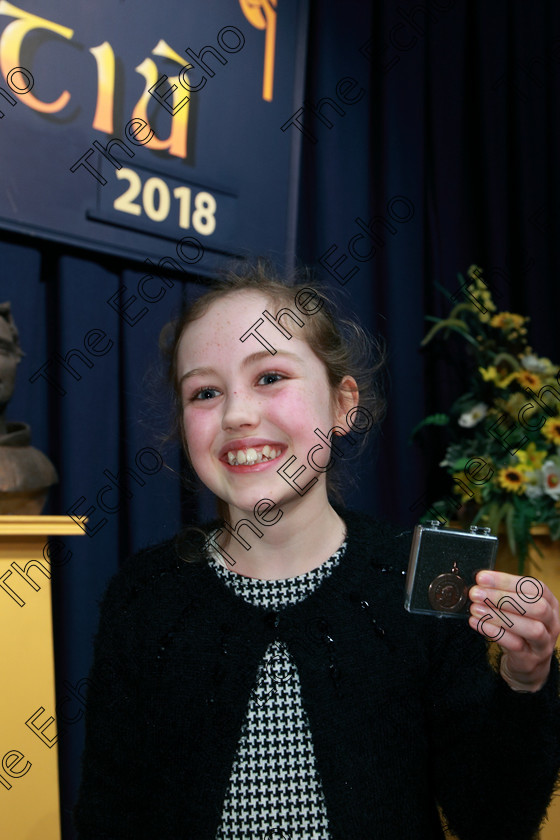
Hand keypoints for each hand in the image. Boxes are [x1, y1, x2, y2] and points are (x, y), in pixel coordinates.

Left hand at [468, 570, 559, 692]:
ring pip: (531, 628)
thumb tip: (479, 583)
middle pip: (536, 606)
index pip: (533, 587)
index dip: (507, 581)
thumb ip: (504, 595)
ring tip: (475, 609)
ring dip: (499, 616)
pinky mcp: (531, 658)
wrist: (527, 664)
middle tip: (476, 593)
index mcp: (550, 603)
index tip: (481, 578)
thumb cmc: (520, 629)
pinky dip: (495, 632)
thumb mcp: (517, 609)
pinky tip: (477, 623)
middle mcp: (551, 622)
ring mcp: (544, 642)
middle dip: (503, 597)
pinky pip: (515, 645)